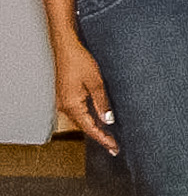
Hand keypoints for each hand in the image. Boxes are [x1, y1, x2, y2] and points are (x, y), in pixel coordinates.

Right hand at [49, 36, 114, 156]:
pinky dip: (89, 118)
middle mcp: (65, 106)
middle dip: (100, 136)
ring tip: (109, 137)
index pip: (89, 128)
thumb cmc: (79, 61)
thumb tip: (108, 120)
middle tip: (114, 146)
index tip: (114, 148)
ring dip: (95, 128)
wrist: (66, 47)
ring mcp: (64, 101)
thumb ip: (102, 102)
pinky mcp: (66, 96)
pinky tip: (99, 120)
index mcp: (72, 105)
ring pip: (81, 120)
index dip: (103, 139)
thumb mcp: (96, 82)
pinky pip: (79, 112)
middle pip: (84, 126)